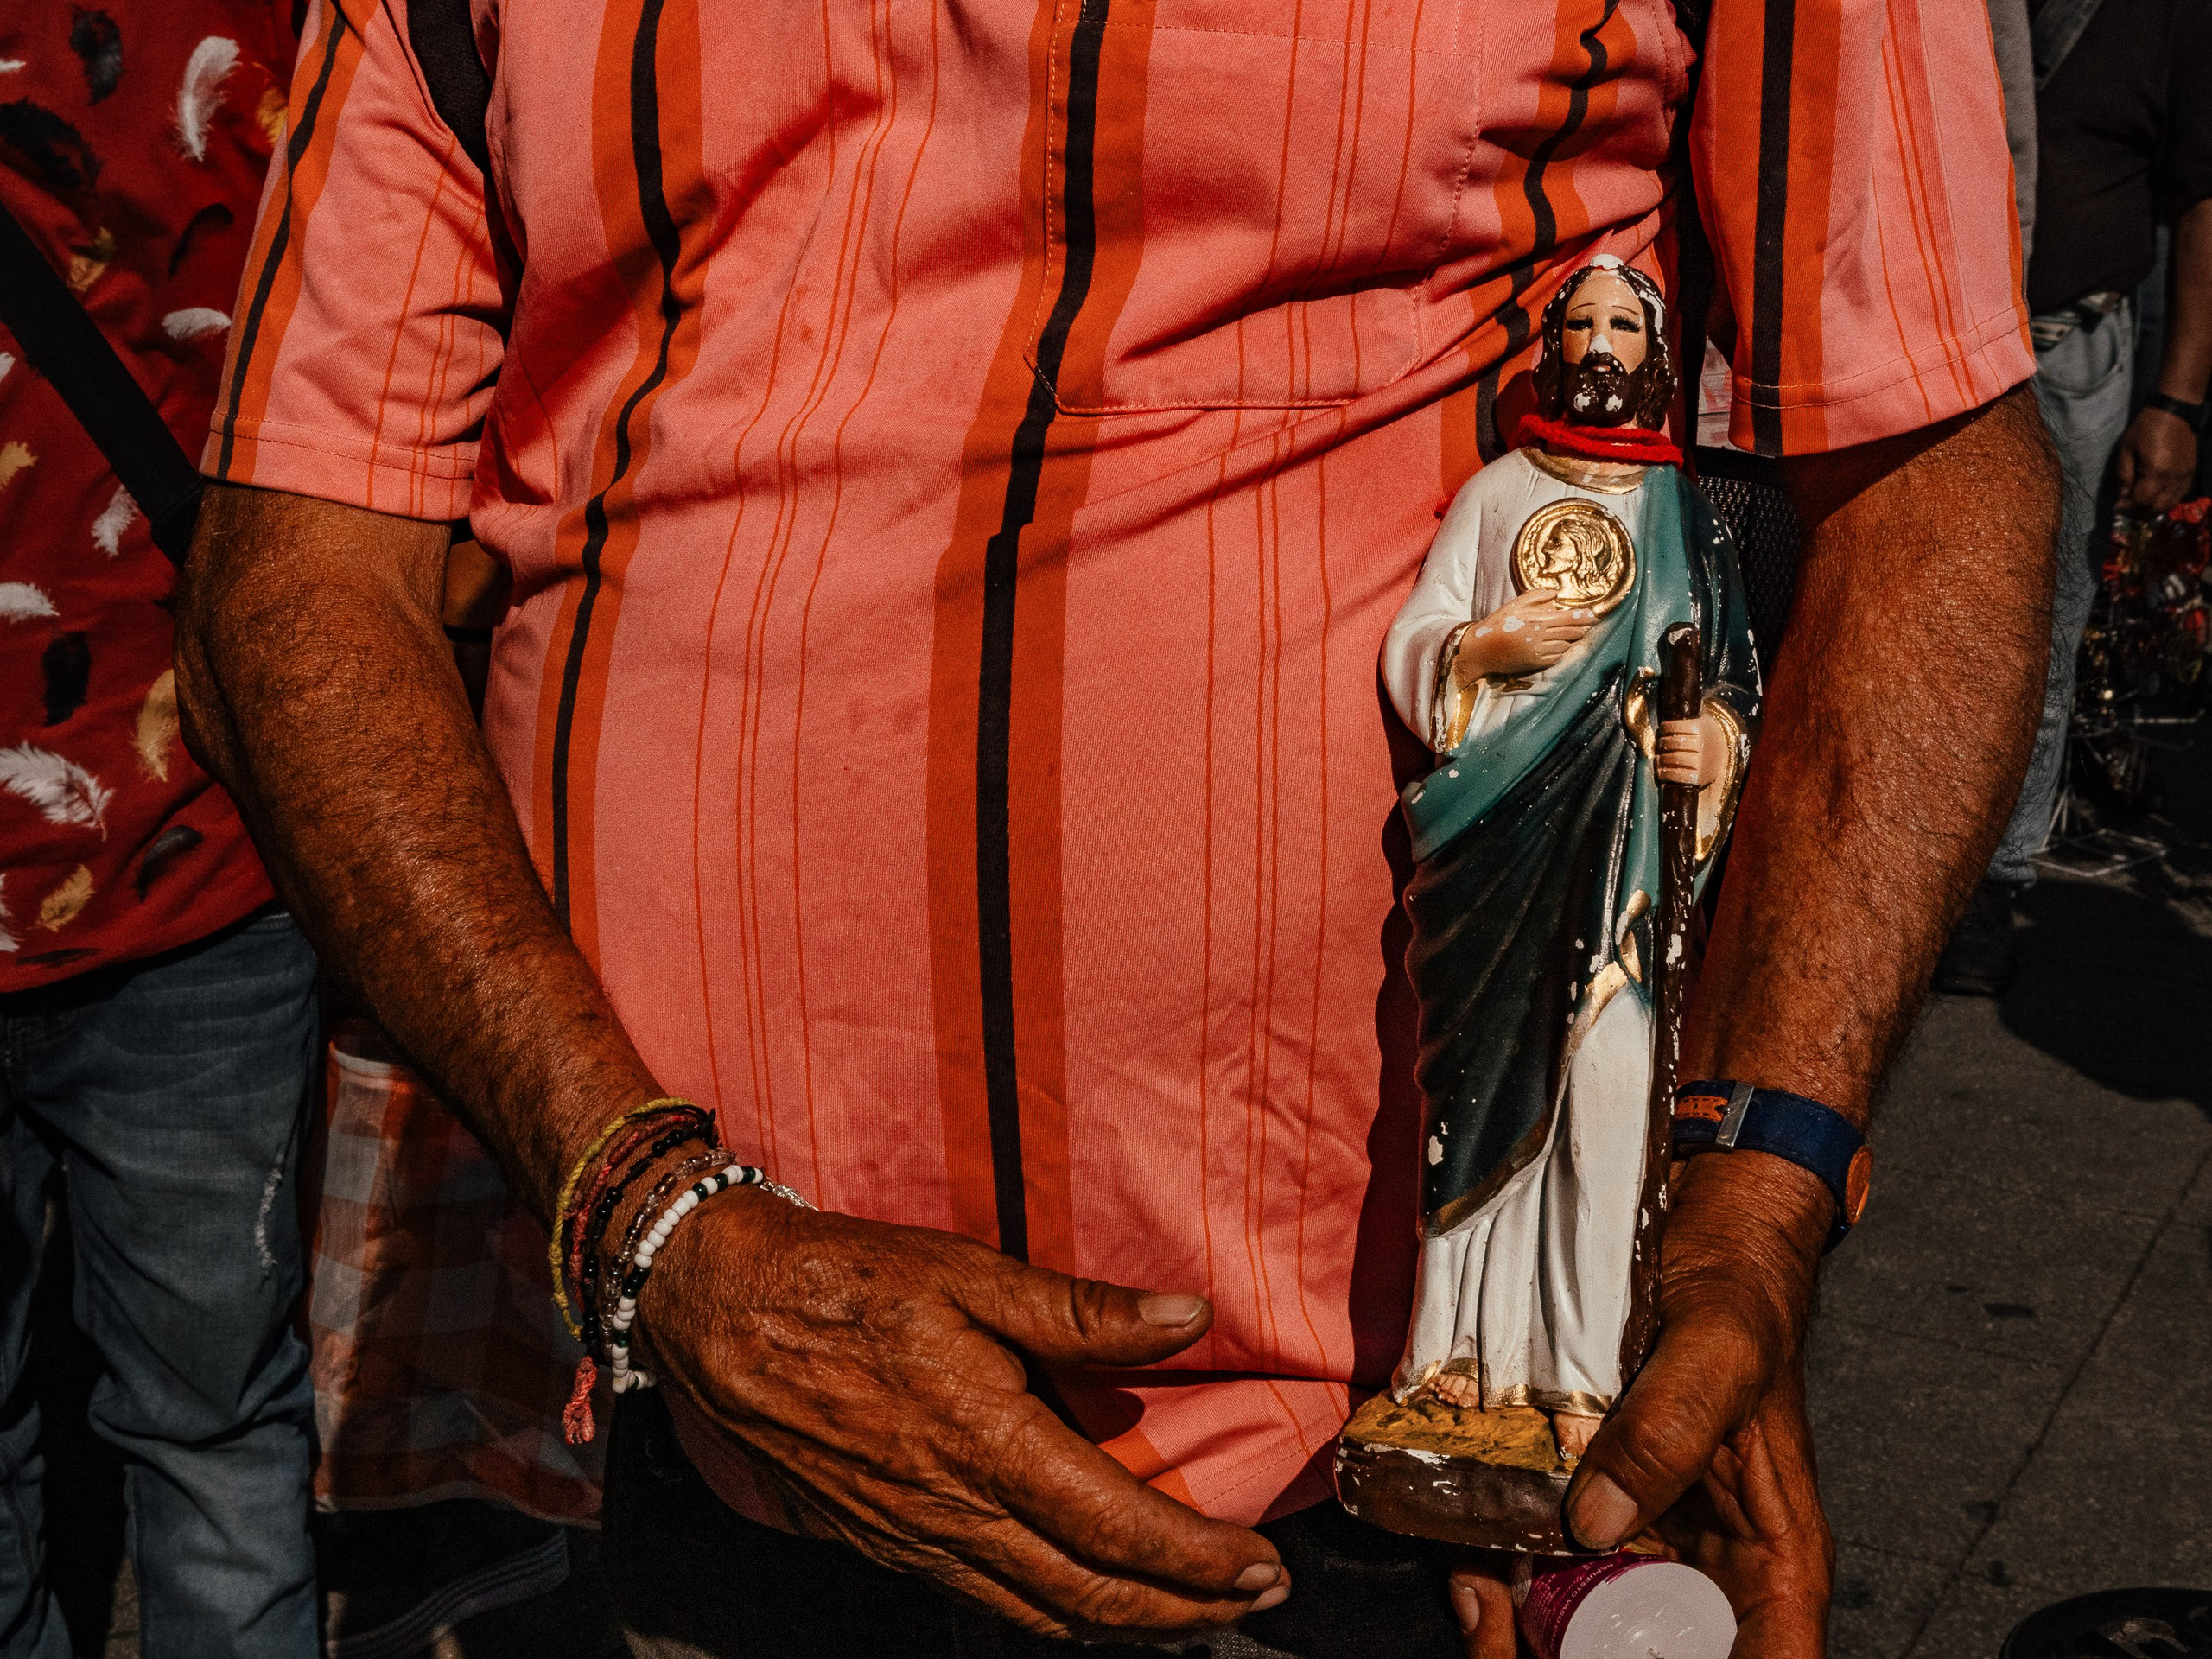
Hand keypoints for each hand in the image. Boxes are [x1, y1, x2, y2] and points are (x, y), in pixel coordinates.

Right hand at [630, 1192, 1289, 1637]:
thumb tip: (1189, 1319)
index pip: (1117, 1530)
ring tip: (1191, 1608)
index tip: (1261, 1564)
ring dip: (1127, 1623)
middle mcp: (951, 1512)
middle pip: (1090, 1597)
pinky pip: (989, 1601)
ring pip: (1041, 1614)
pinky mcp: (884, 1542)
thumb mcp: (969, 1274)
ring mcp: (913, 1539)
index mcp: (985, 1443)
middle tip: (1254, 1598)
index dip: (1199, 1561)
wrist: (721, 1311)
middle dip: (1184, 1611)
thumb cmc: (849, 1280)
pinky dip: (1057, 1613)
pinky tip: (1085, 1592)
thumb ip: (1082, 1311)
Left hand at [1447, 1155, 1835, 1657]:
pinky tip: (1466, 1561)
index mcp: (1772, 1555)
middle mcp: (1710, 1565)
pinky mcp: (1589, 1507)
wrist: (1691, 1226)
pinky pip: (1548, 1572)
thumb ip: (1669, 1429)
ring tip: (1477, 1601)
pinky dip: (1505, 1579)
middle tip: (1503, 1635)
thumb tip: (1598, 1521)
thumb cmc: (1737, 1285)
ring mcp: (1646, 1542)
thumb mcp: (1717, 1349)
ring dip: (1527, 1634)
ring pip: (1590, 1632)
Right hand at [1454, 590, 1597, 684]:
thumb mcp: (1514, 604)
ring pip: (1565, 645)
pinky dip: (1563, 650)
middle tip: (1590, 623)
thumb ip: (1536, 596)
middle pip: (1571, 632)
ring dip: (1573, 639)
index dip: (1582, 617)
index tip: (1593, 615)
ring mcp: (1539, 652)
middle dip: (1582, 628)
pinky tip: (1564, 645)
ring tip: (1579, 633)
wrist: (1481, 649)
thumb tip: (1555, 594)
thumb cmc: (1497, 623)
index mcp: (1537, 621)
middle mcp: (1540, 637)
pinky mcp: (1535, 663)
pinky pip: (1556, 657)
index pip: (1568, 618)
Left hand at [1657, 713, 1724, 788]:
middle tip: (1661, 745)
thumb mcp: (1702, 719)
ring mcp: (1699, 762)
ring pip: (1671, 759)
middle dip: (1662, 744)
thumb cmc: (1706, 735)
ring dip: (1661, 759)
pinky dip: (1665, 774)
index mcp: (1700, 728)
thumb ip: (1690, 710)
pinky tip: (1662, 770)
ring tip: (1660, 758)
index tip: (1664, 730)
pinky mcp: (1697, 778)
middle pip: (1671, 743)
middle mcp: (1700, 745)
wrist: (1722, 757)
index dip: (1665, 728)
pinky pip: (1676, 776)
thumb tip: (1676, 687)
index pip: (1674, 726)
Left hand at [2117, 406, 2198, 513]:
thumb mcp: (2126, 450)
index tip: (2116, 507)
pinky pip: (2179, 495)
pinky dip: (2166, 500)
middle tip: (2126, 507)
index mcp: (2155, 472)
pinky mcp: (2191, 473)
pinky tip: (2155, 495)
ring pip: (2169, 504)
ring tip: (2139, 503)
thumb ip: (2124, 475)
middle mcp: (2173, 478)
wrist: (2174, 413)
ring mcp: (2185, 476)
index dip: (2127, 508)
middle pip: (2156, 508)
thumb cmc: (2145, 428)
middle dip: (2139, 512)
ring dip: (2153, 508)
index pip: (2142, 501)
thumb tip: (2122, 496)